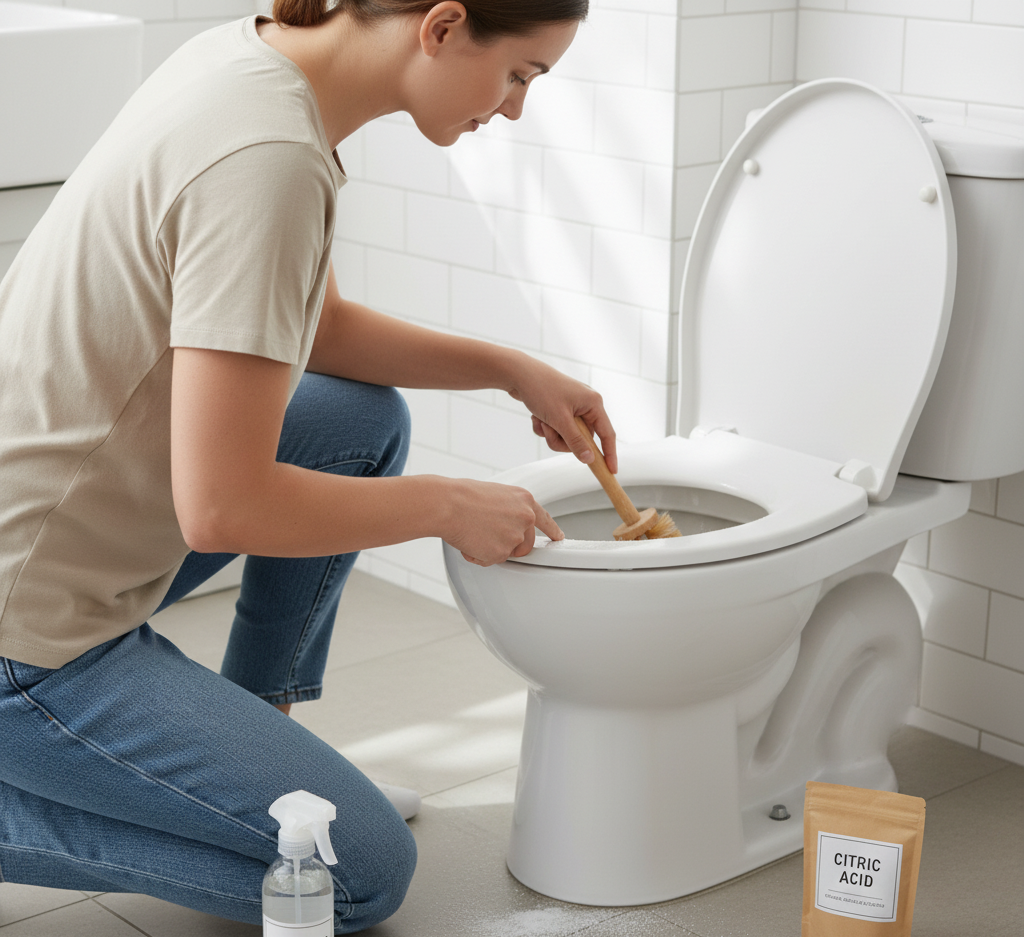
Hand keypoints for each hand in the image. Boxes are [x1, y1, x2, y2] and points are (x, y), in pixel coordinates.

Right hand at [443, 478, 562, 566]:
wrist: (448, 504)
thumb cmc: (463, 496)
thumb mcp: (496, 495)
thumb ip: (509, 509)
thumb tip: (506, 523)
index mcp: (525, 500)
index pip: (544, 519)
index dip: (552, 530)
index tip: (558, 538)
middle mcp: (525, 518)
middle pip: (525, 544)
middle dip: (509, 546)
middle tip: (488, 536)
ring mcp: (515, 536)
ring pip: (506, 553)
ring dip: (490, 549)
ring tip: (474, 532)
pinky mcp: (501, 553)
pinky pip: (490, 560)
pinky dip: (477, 555)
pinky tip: (469, 539)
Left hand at [506, 355, 617, 473]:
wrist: (518, 374)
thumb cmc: (542, 390)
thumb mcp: (560, 420)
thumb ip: (576, 441)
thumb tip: (589, 459)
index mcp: (593, 403)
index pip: (607, 434)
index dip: (610, 454)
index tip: (612, 471)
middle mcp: (585, 405)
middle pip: (582, 439)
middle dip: (563, 440)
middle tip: (549, 430)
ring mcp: (572, 407)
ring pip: (567, 437)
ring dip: (551, 434)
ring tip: (540, 420)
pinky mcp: (559, 409)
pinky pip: (556, 430)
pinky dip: (545, 428)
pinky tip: (536, 417)